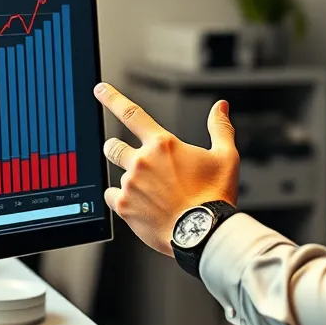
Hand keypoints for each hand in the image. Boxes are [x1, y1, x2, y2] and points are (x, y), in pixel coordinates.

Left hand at [95, 82, 238, 255]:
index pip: (131, 113)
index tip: (100, 90)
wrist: (204, 234)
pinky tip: (140, 207)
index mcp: (163, 144)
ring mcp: (130, 184)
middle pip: (112, 146)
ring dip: (125, 178)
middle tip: (128, 159)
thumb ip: (220, 128)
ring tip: (145, 192)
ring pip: (115, 174)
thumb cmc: (215, 196)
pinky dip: (121, 200)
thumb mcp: (226, 157)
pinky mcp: (124, 206)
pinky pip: (111, 198)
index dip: (112, 98)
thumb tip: (220, 107)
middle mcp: (142, 161)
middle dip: (114, 148)